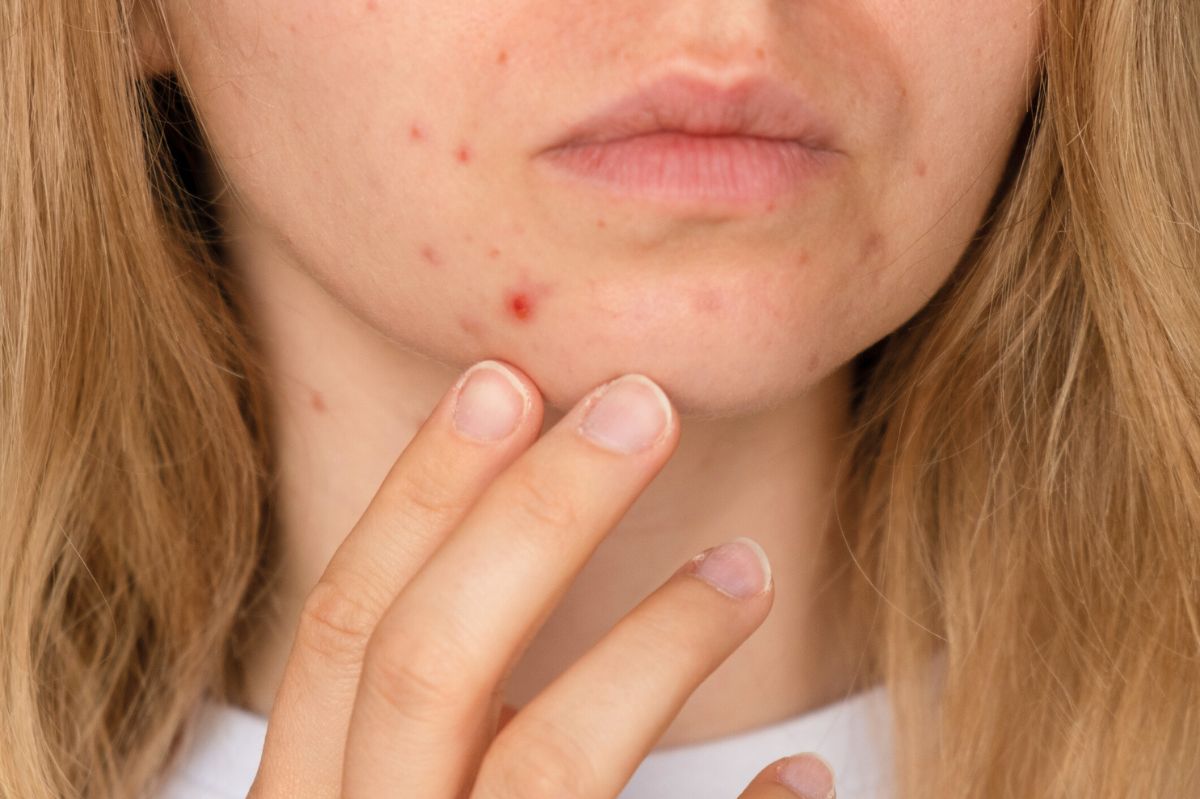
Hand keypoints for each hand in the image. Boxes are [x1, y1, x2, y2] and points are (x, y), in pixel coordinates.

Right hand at [247, 359, 827, 797]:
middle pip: (423, 667)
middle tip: (641, 402)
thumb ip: (416, 731)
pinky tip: (806, 791)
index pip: (343, 635)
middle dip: (532, 516)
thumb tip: (522, 558)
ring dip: (654, 643)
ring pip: (542, 764)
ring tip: (751, 566)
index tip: (505, 381)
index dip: (416, 499)